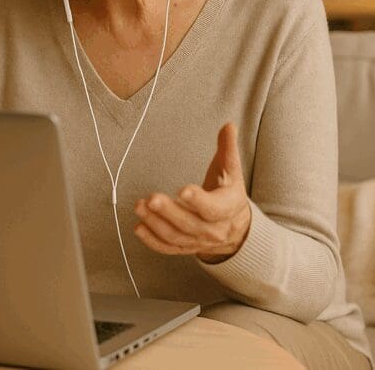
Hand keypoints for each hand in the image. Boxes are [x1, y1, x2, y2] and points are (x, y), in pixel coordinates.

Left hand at [133, 122, 250, 262]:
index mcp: (227, 208)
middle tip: (151, 198)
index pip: (213, 207)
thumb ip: (228, 148)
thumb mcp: (232, 171)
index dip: (198, 200)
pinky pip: (167, 247)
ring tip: (140, 206)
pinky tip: (139, 226)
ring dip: (155, 222)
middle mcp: (213, 229)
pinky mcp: (185, 247)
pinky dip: (152, 240)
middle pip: (189, 223)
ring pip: (175, 236)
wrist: (235, 227)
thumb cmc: (229, 194)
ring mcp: (198, 240)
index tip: (183, 190)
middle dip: (168, 212)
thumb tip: (228, 126)